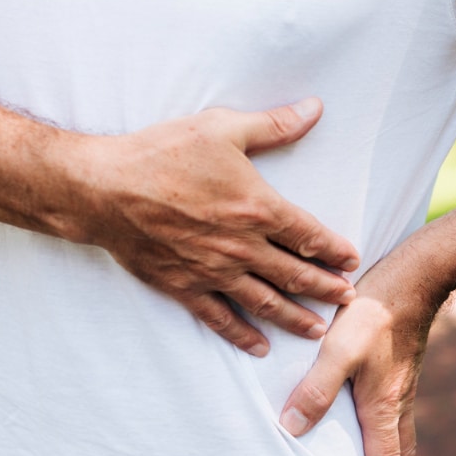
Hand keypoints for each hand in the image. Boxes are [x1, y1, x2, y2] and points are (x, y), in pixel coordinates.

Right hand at [76, 97, 359, 355]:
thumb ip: (274, 124)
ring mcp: (213, 271)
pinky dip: (243, 335)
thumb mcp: (222, 128)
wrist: (103, 188)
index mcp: (257, 208)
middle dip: (326, 288)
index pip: (309, 235)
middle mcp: (241, 246)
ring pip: (265, 302)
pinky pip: (220, 318)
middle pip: (295, 274)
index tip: (352, 260)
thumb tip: (315, 108)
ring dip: (295, 318)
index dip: (335, 250)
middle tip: (348, 299)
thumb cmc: (162, 153)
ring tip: (317, 330)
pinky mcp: (184, 286)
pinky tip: (260, 347)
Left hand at [279, 245, 443, 455]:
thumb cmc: (375, 312)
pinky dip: (394, 433)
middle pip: (399, 455)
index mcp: (383, 405)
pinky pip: (402, 413)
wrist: (416, 277)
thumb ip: (315, 388)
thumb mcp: (337, 349)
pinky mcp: (404, 366)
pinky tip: (381, 421)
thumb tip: (293, 428)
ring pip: (403, 434)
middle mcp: (399, 400)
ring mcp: (405, 383)